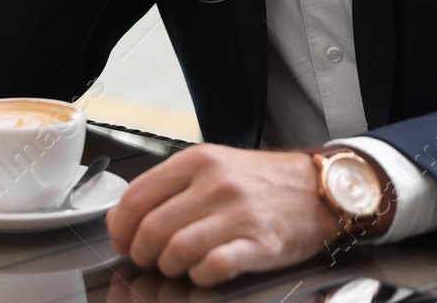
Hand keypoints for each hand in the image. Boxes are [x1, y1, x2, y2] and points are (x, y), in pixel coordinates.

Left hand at [105, 145, 340, 285]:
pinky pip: (214, 268)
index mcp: (197, 161)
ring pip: (178, 251)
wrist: (315, 189)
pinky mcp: (260, 244)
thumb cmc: (258, 181)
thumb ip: (167, 186)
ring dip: (169, 267)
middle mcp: (215, 184)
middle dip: (142, 253)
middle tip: (149, 259)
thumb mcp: (211, 166)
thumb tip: (122, 217)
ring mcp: (239, 214)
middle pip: (154, 229)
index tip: (122, 241)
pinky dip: (200, 277)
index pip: (137, 197)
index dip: (121, 227)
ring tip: (176, 266)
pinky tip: (203, 272)